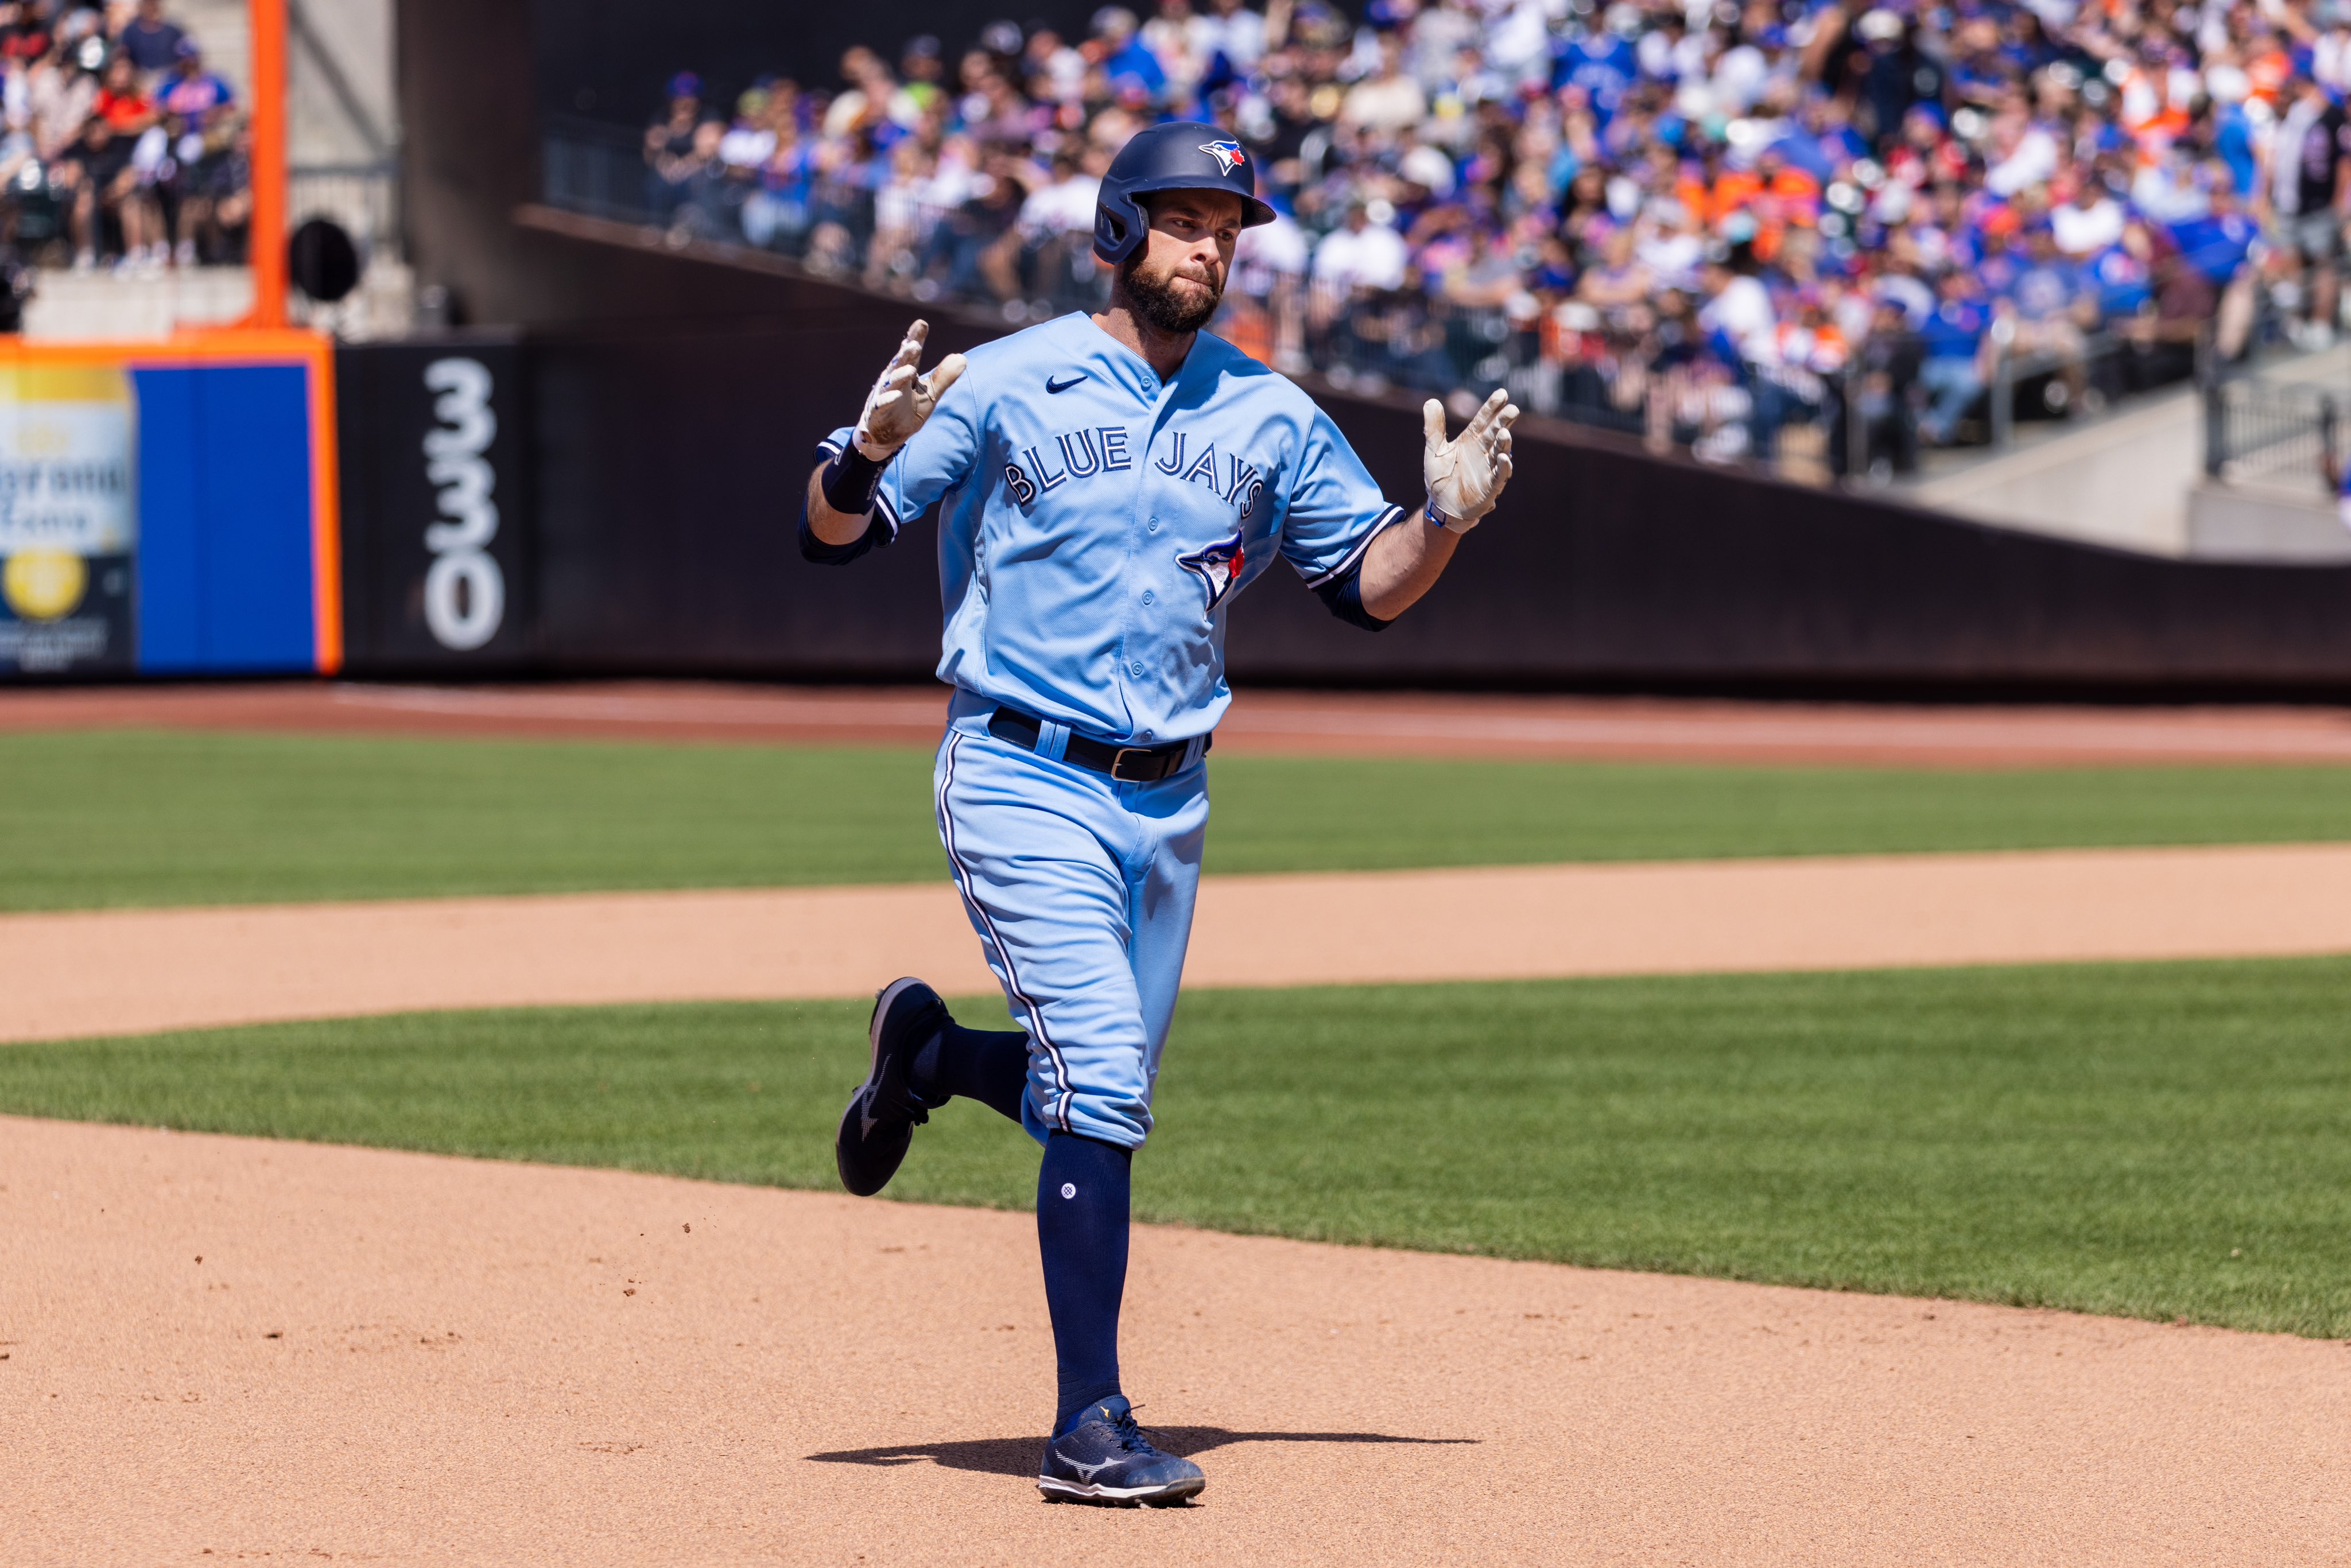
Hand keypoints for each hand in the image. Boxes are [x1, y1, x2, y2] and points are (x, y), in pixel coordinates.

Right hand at [853, 319, 966, 459]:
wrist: (886, 435)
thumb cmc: (907, 411)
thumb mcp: (930, 394)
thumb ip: (944, 377)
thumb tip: (963, 358)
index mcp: (905, 373)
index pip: (911, 354)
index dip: (915, 338)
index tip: (921, 324)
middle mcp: (893, 380)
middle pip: (900, 364)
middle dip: (906, 354)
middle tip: (915, 344)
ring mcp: (884, 395)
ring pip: (891, 382)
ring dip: (900, 375)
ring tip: (910, 369)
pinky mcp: (878, 412)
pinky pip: (883, 404)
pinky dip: (888, 399)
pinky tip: (896, 395)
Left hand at [1421, 388, 1519, 533]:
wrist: (1441, 505)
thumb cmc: (1440, 477)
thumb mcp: (1434, 450)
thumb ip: (1434, 428)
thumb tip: (1431, 401)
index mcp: (1471, 440)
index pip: (1483, 420)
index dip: (1492, 408)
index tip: (1502, 394)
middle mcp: (1483, 451)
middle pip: (1495, 432)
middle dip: (1504, 421)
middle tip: (1512, 409)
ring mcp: (1488, 467)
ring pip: (1500, 451)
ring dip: (1504, 442)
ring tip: (1504, 433)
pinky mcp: (1491, 485)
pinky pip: (1499, 474)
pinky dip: (1503, 466)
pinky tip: (1504, 457)